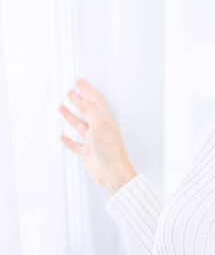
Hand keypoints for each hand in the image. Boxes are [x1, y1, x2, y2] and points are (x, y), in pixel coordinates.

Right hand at [58, 78, 137, 194]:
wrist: (113, 172)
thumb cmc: (109, 147)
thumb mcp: (99, 123)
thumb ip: (88, 108)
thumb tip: (78, 95)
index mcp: (105, 118)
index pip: (94, 100)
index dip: (87, 90)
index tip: (79, 81)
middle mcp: (99, 127)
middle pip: (86, 110)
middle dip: (78, 100)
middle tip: (69, 91)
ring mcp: (93, 140)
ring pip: (79, 125)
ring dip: (70, 116)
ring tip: (61, 107)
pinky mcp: (87, 153)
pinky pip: (75, 144)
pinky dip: (68, 140)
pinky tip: (62, 136)